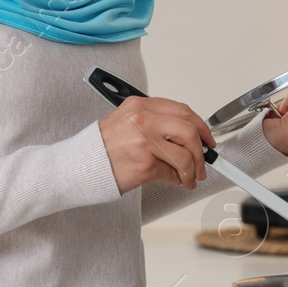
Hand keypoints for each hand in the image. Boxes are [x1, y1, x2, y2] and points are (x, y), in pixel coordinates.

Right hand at [99, 95, 214, 193]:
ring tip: (190, 177)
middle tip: (203, 162)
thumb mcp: (127, 121)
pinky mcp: (144, 165)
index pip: (183, 111)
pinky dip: (178, 179)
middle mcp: (143, 120)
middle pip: (189, 131)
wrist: (80, 165)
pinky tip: (176, 181)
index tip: (207, 139)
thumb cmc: (102, 146)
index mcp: (140, 105)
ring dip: (193, 170)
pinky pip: (172, 173)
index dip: (201, 127)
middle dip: (201, 151)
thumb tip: (188, 135)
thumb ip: (156, 122)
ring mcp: (144, 142)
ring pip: (185, 155)